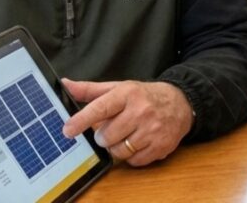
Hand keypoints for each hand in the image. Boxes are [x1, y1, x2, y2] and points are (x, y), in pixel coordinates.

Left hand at [61, 79, 192, 165]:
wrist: (181, 103)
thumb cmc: (144, 96)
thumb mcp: (120, 88)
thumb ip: (91, 90)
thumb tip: (65, 85)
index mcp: (128, 94)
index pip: (101, 108)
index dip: (82, 120)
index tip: (67, 130)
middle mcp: (141, 111)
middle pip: (106, 136)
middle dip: (104, 136)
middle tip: (113, 128)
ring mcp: (152, 130)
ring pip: (119, 151)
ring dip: (118, 146)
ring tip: (127, 134)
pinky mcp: (161, 146)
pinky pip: (133, 161)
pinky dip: (132, 155)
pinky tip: (139, 142)